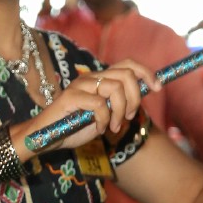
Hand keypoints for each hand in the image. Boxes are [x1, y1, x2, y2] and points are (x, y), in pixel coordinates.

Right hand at [13, 58, 152, 155]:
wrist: (45, 137)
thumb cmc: (73, 127)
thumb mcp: (103, 117)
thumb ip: (118, 106)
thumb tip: (139, 100)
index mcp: (99, 79)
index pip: (128, 64)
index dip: (146, 73)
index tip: (157, 87)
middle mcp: (91, 77)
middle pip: (126, 75)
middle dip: (135, 98)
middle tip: (129, 117)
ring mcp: (80, 85)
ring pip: (115, 89)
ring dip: (120, 112)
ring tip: (114, 127)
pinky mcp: (71, 97)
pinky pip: (99, 104)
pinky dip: (105, 119)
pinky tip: (100, 129)